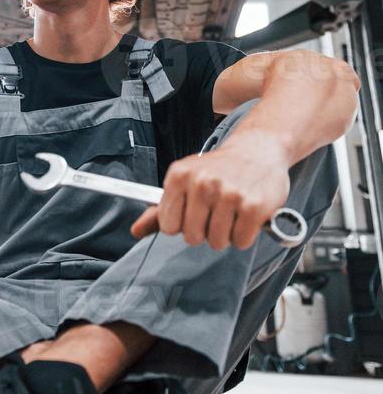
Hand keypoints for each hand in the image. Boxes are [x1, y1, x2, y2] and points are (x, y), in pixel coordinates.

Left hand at [130, 137, 290, 251]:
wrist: (257, 150)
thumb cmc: (218, 170)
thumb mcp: (184, 181)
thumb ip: (160, 209)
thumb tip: (135, 231)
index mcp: (179, 176)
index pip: (168, 226)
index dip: (182, 223)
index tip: (193, 210)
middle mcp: (201, 183)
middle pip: (192, 237)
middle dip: (204, 230)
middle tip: (216, 210)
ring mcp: (228, 194)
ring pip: (216, 242)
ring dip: (225, 234)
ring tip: (231, 211)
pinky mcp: (252, 206)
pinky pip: (240, 241)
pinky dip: (244, 235)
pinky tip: (245, 214)